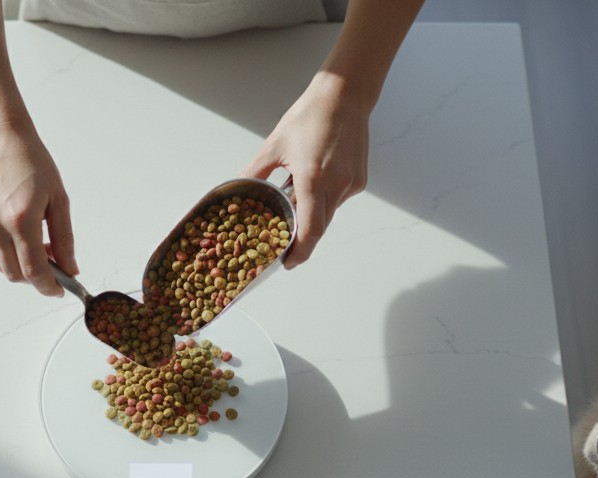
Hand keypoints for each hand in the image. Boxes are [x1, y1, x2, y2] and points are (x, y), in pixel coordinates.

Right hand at [0, 128, 76, 295]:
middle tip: (54, 265)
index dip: (48, 286)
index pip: (34, 271)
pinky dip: (8, 254)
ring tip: (38, 246)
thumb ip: (65, 239)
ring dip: (22, 266)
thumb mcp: (58, 200)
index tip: (59, 290)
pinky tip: (20, 236)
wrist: (0, 141)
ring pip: (3, 267)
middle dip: (37, 278)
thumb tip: (70, 268)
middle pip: (16, 275)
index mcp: (21, 219)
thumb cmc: (32, 164)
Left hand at [242, 73, 369, 268]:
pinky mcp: (359, 181)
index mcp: (313, 178)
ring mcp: (351, 184)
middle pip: (319, 227)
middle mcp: (337, 185)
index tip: (287, 263)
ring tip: (294, 208)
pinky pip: (338, 200)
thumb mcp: (274, 145)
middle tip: (283, 248)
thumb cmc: (308, 116)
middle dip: (302, 240)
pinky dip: (323, 201)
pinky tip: (313, 185)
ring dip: (311, 218)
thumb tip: (238, 192)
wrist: (345, 95)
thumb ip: (255, 173)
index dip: (299, 251)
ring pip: (329, 214)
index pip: (310, 229)